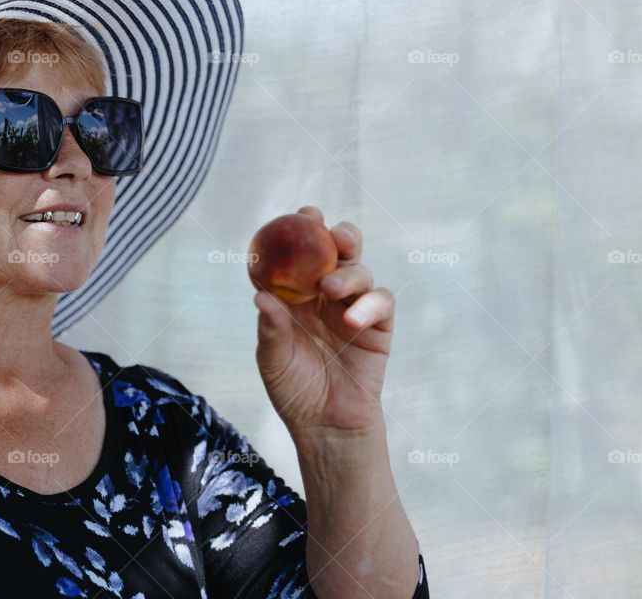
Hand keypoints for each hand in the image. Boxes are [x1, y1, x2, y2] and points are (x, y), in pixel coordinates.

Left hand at [252, 206, 393, 438]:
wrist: (326, 426)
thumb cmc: (293, 391)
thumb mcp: (272, 360)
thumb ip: (270, 328)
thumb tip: (260, 295)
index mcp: (297, 297)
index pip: (300, 256)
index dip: (302, 232)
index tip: (301, 214)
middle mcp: (327, 297)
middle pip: (339, 253)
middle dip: (338, 236)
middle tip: (330, 233)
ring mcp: (354, 309)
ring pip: (360, 273)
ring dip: (348, 273)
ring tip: (330, 289)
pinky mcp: (378, 327)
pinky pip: (381, 303)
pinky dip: (369, 304)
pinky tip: (352, 320)